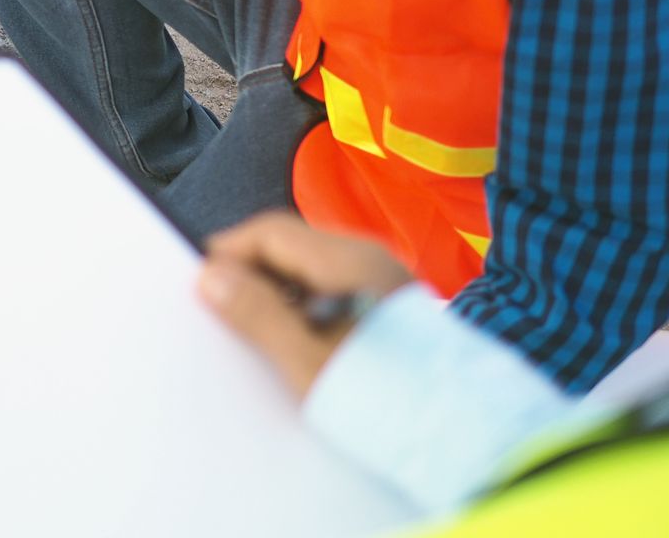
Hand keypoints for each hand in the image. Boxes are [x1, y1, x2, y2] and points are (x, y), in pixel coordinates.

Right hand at [197, 212, 411, 399]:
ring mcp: (384, 281)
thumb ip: (257, 315)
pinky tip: (297, 344)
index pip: (271, 231)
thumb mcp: (309, 362)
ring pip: (310, 269)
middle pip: (291, 246)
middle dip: (250, 273)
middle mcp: (370, 259)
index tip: (199, 283)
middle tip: (221, 311)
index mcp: (350, 261)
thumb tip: (210, 276)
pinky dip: (305, 307)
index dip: (228, 251)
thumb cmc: (390, 400)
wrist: (468, 438)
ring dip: (277, 293)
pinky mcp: (391, 307)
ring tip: (257, 335)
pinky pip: (333, 290)